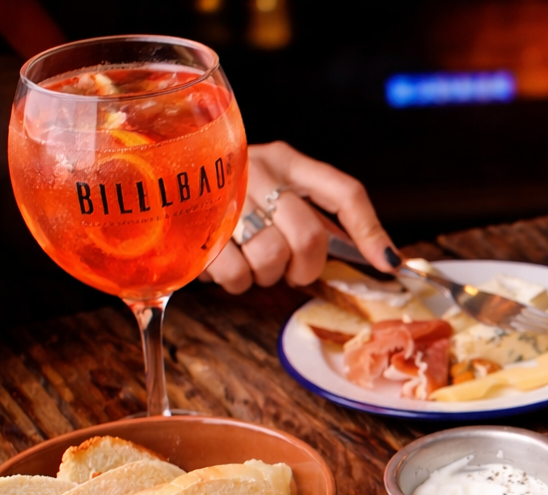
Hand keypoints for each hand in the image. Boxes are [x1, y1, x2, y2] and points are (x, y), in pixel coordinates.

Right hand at [204, 142, 395, 293]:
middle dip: (306, 267)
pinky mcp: (194, 224)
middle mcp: (258, 170)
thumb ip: (322, 219)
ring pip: (273, 256)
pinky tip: (226, 263)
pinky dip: (238, 280)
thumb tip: (385, 260)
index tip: (389, 264)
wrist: (157, 183)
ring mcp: (224, 194)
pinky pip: (237, 273)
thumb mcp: (277, 194)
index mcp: (286, 161)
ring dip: (268, 274)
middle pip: (309, 236)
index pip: (343, 192)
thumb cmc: (232, 199)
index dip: (370, 231)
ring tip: (251, 259)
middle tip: (291, 270)